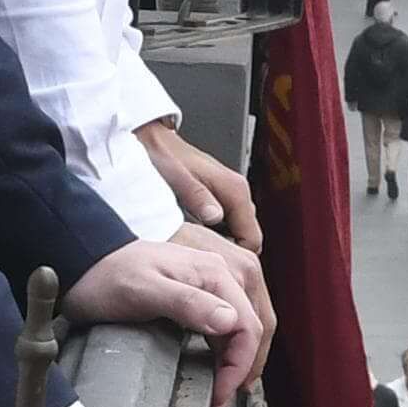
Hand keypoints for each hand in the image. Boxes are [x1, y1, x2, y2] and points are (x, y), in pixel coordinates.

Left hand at [69, 232, 271, 406]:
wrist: (85, 259)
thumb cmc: (107, 275)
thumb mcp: (143, 291)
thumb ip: (188, 303)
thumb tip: (229, 321)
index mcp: (216, 273)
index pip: (248, 326)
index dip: (239, 367)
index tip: (219, 394)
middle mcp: (222, 276)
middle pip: (253, 329)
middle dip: (243, 370)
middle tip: (221, 403)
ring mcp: (213, 285)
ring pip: (244, 330)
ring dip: (238, 364)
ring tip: (219, 394)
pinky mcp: (202, 295)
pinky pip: (228, 327)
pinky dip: (227, 354)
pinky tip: (215, 372)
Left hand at [140, 118, 262, 252]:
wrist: (154, 140)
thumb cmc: (163, 155)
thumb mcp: (176, 177)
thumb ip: (197, 197)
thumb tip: (215, 217)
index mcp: (235, 189)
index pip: (253, 241)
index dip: (236, 259)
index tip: (213, 267)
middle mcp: (238, 193)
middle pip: (248, 240)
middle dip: (229, 256)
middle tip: (201, 264)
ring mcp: (231, 196)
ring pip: (238, 235)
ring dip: (221, 247)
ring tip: (194, 252)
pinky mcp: (221, 199)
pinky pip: (227, 227)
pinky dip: (214, 238)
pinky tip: (192, 240)